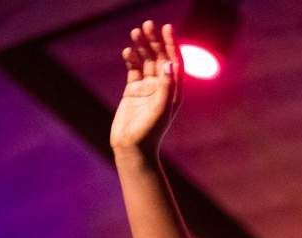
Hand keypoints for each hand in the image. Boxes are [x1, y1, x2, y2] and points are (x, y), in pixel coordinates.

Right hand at [110, 21, 181, 151]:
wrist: (132, 148)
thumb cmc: (149, 133)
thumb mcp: (160, 109)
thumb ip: (166, 87)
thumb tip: (170, 63)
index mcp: (173, 91)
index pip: (174, 62)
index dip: (171, 44)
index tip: (167, 28)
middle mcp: (162, 88)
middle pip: (159, 58)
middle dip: (155, 41)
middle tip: (147, 24)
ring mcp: (147, 89)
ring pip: (145, 61)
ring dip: (142, 46)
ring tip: (135, 32)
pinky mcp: (132, 92)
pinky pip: (133, 70)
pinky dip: (130, 59)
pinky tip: (127, 51)